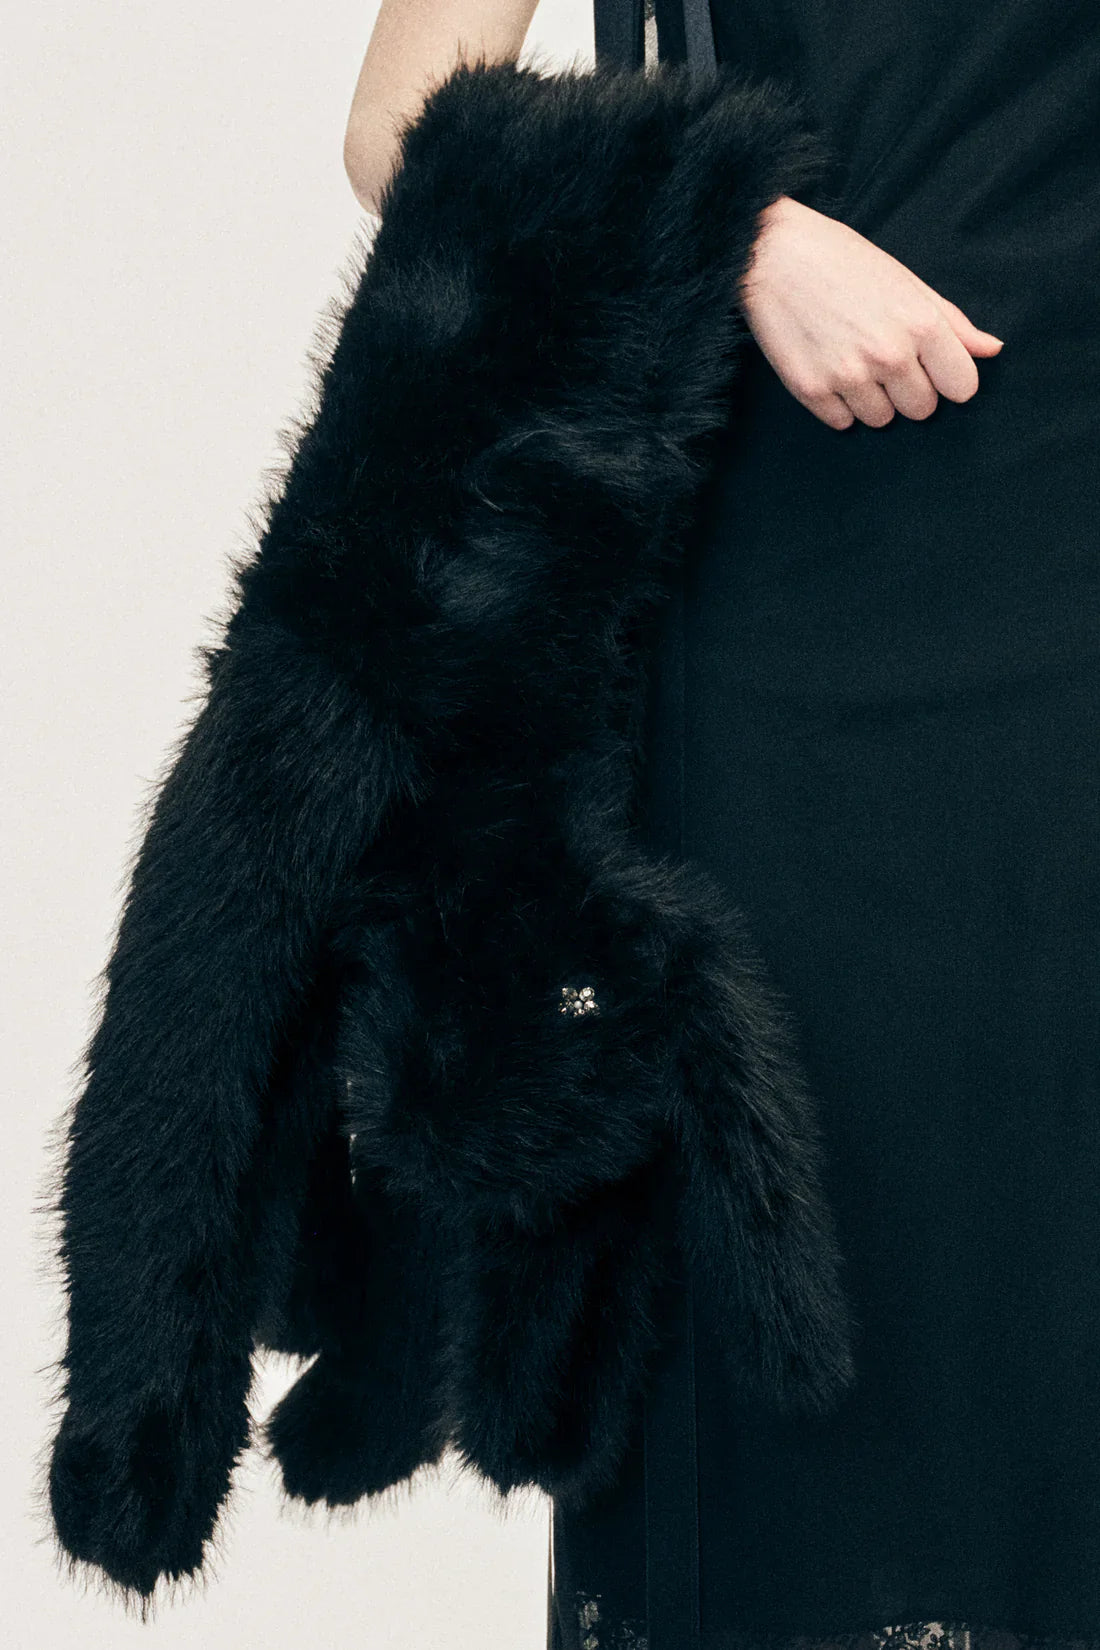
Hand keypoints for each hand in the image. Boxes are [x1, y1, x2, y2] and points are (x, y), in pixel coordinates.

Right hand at [738, 195, 1004, 429]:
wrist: (771, 255)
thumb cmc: (842, 261)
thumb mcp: (905, 282)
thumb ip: (952, 322)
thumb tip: (992, 350)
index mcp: (921, 324)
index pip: (961, 387)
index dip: (946, 378)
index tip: (928, 365)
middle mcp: (888, 355)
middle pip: (922, 409)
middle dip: (908, 390)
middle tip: (882, 358)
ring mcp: (848, 376)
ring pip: (881, 419)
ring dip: (871, 399)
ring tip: (850, 360)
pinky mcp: (811, 391)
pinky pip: (842, 423)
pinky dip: (837, 404)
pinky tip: (827, 368)